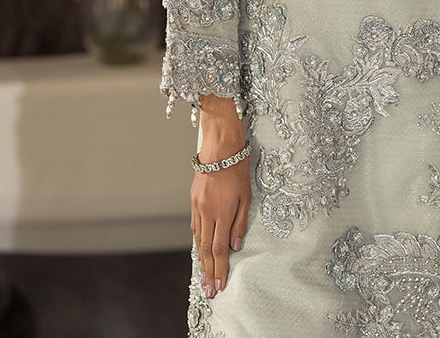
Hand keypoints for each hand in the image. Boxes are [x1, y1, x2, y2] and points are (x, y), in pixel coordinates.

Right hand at [190, 155, 250, 297]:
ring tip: (204, 276)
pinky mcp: (193, 200)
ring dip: (201, 260)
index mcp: (222, 213)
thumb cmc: (238, 169)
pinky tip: (199, 250)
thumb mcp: (246, 196)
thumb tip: (235, 245)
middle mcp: (207, 213)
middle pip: (205, 250)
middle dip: (208, 272)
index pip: (218, 250)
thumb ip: (240, 222)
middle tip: (209, 291)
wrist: (219, 148)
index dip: (219, 270)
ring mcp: (197, 207)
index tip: (219, 286)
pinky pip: (194, 226)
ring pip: (197, 239)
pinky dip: (197, 241)